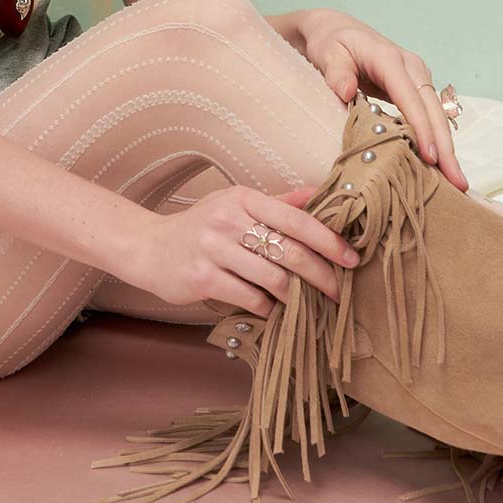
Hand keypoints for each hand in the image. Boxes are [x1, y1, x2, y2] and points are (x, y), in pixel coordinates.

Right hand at [131, 183, 359, 317]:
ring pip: (272, 278)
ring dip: (297, 296)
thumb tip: (322, 192)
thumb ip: (280, 202)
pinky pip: (250, 298)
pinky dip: (268, 308)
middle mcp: (227, 219)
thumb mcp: (236, 205)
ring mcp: (213, 248)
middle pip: (289, 251)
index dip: (328, 239)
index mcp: (242, 198)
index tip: (351, 257)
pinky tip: (273, 310)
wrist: (151, 248)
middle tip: (339, 292)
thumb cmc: (202, 227)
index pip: (296, 218)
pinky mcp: (203, 277)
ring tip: (309, 305)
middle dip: (322, 275)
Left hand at [297, 7, 468, 192]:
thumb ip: (336, 71)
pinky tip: (438, 166)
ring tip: (455, 181)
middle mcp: (410, 67)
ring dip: (446, 148)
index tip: (429, 156)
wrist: (336, 30)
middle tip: (456, 181)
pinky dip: (435, 140)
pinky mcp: (415, 89)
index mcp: (389, 58)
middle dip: (445, 146)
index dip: (421, 127)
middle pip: (433, 110)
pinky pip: (429, 116)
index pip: (410, 96)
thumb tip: (346, 92)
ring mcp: (416, 78)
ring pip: (437, 115)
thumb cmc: (331, 42)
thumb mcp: (328, 52)